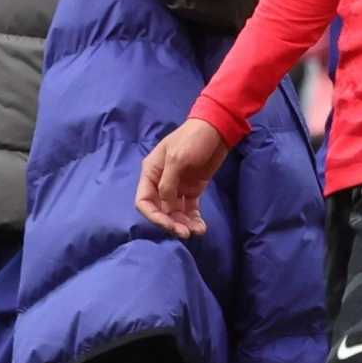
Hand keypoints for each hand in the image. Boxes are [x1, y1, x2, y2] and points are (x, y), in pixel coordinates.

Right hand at [135, 119, 228, 238]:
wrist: (217, 129)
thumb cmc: (192, 139)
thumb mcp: (177, 158)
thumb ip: (168, 183)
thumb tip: (165, 205)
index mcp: (151, 173)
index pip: (144, 201)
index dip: (153, 216)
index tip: (168, 225)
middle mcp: (161, 182)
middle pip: (160, 210)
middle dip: (171, 223)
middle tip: (185, 233)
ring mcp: (178, 187)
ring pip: (176, 212)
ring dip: (184, 224)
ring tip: (198, 231)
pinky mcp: (193, 189)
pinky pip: (190, 209)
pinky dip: (194, 219)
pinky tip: (201, 227)